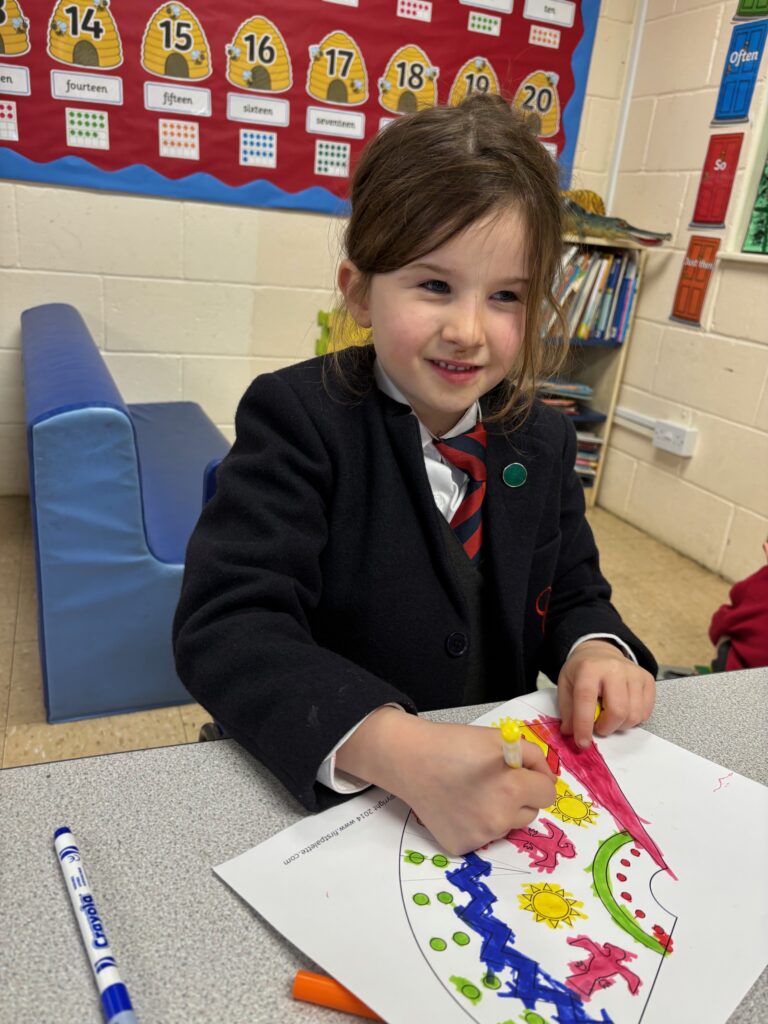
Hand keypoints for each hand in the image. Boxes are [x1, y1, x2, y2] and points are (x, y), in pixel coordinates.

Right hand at [336, 709, 555, 855]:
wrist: (410, 760)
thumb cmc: (454, 744)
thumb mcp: (499, 738)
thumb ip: (533, 756)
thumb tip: (549, 780)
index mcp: (513, 788)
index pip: (548, 794)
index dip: (536, 779)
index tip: (523, 773)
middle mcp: (499, 818)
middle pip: (531, 813)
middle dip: (520, 797)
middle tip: (494, 780)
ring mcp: (480, 836)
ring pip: (508, 826)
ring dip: (500, 811)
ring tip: (473, 791)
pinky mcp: (462, 847)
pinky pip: (484, 837)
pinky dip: (477, 824)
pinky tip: (459, 806)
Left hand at [557, 639, 655, 748]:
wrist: (601, 652)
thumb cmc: (582, 672)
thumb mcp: (565, 685)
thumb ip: (567, 710)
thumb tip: (570, 732)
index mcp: (589, 669)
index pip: (586, 700)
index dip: (584, 725)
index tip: (582, 743)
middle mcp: (614, 668)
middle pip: (617, 711)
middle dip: (606, 727)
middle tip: (598, 726)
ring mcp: (634, 673)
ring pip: (634, 715)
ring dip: (620, 725)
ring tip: (609, 717)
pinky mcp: (648, 679)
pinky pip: (645, 712)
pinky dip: (633, 720)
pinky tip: (622, 710)